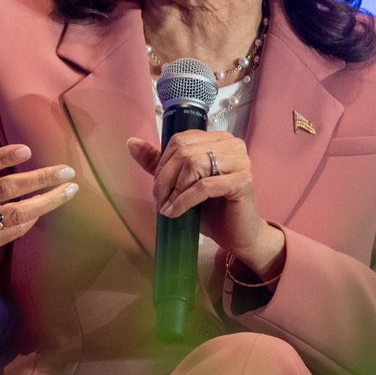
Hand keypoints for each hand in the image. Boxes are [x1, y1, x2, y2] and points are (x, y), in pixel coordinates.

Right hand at [0, 102, 79, 304]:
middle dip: (40, 179)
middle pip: (6, 189)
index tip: (26, 149)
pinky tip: (46, 207)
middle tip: (67, 171)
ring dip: (46, 202)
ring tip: (69, 190)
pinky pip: (12, 232)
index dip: (1, 158)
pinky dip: (30, 220)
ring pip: (16, 213)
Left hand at [124, 130, 284, 274]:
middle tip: (159, 200)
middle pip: (184, 152)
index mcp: (217, 139)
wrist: (237, 235)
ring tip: (168, 207)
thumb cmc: (211, 209)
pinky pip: (204, 185)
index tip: (157, 187)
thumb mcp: (179, 183)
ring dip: (174, 189)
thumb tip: (132, 142)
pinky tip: (176, 212)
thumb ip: (158, 163)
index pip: (180, 140)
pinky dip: (184, 200)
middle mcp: (232, 144)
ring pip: (193, 164)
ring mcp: (240, 161)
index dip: (163, 163)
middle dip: (165, 178)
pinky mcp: (243, 180)